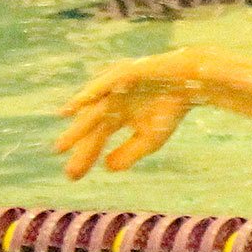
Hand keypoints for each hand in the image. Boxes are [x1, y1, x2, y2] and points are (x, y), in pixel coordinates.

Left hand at [55, 49, 213, 178]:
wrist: (188, 80)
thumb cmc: (171, 108)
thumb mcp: (150, 139)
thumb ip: (128, 154)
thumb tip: (106, 167)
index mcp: (115, 116)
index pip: (96, 138)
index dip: (85, 157)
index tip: (73, 177)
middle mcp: (109, 102)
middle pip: (90, 127)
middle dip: (79, 149)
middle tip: (70, 173)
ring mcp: (112, 88)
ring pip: (92, 110)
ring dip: (78, 129)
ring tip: (62, 147)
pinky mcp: (121, 74)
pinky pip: (102, 85)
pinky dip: (88, 95)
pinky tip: (74, 107)